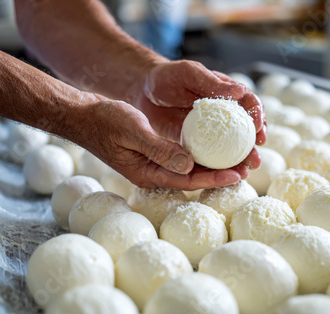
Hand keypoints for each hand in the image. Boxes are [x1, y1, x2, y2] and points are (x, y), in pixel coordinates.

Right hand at [72, 98, 247, 189]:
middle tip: (246, 168)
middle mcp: (152, 173)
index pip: (188, 180)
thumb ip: (160, 149)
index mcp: (147, 173)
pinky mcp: (151, 154)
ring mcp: (151, 165)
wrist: (83, 116)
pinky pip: (180, 159)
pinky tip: (211, 148)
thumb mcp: (133, 131)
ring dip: (211, 165)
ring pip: (188, 170)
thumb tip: (189, 165)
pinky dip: (197, 155)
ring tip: (236, 160)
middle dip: (219, 175)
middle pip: (192, 179)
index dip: (214, 178)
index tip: (238, 175)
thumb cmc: (104, 121)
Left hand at [133, 60, 265, 169]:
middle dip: (253, 146)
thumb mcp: (188, 73)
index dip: (258, 116)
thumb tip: (241, 91)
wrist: (144, 92)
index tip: (259, 129)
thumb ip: (211, 82)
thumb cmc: (167, 77)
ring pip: (230, 146)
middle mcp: (222, 113)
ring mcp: (210, 130)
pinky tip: (222, 177)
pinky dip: (217, 167)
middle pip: (245, 130)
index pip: (249, 103)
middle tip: (255, 159)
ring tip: (244, 173)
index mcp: (226, 93)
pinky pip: (209, 156)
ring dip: (240, 160)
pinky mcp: (196, 144)